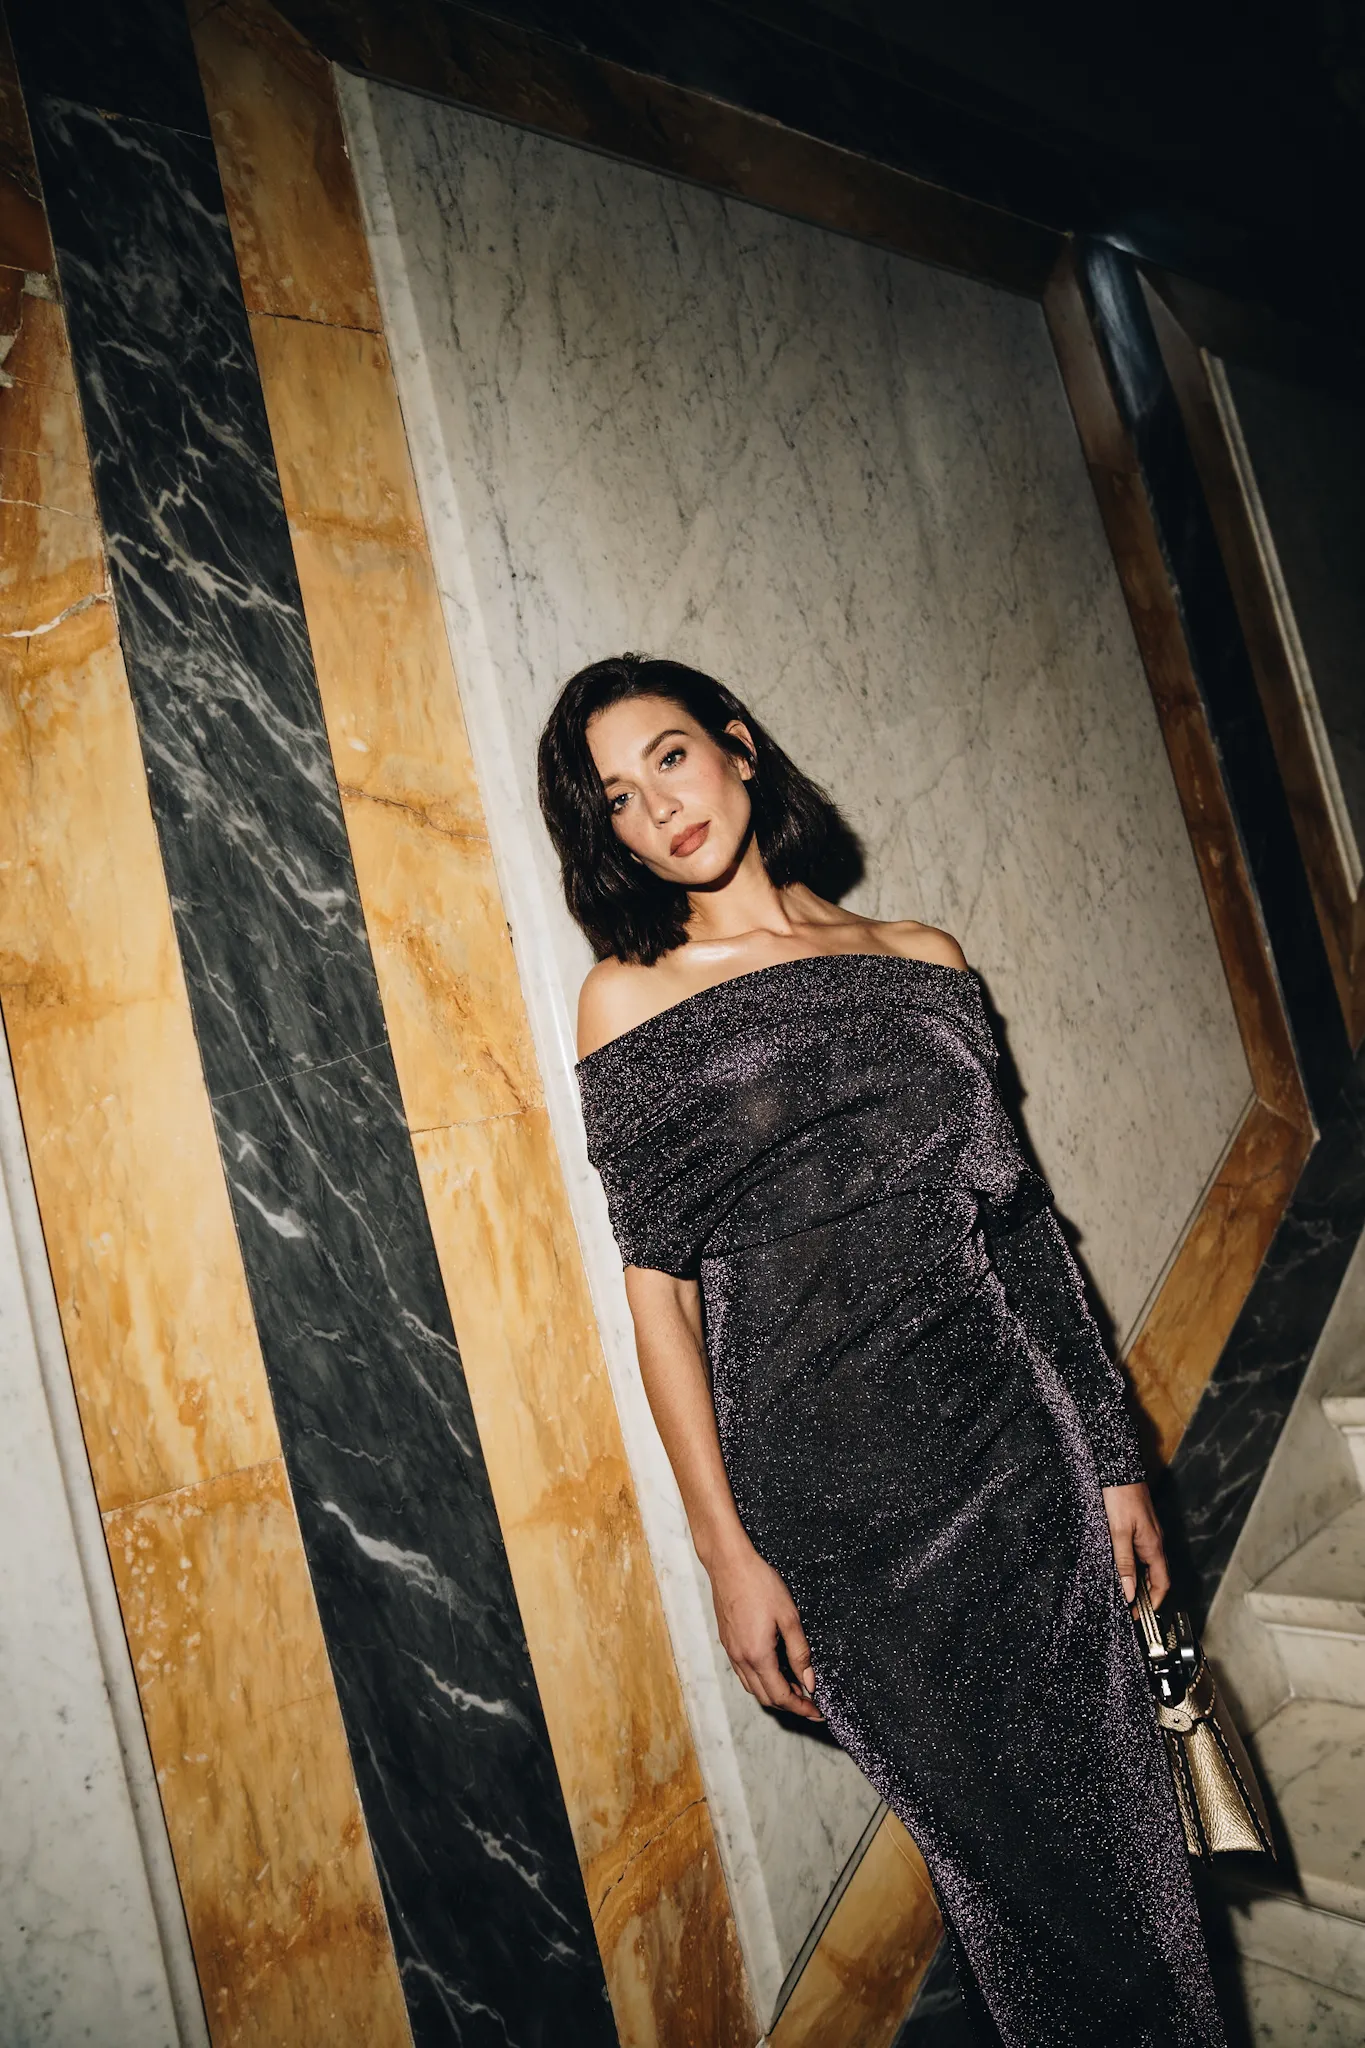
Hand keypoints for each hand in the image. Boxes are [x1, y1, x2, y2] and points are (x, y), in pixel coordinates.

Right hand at [706, 1534, 823, 1720]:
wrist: (729, 1564)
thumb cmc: (759, 1584)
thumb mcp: (789, 1617)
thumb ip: (800, 1653)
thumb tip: (809, 1682)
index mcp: (758, 1655)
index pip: (781, 1696)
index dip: (801, 1708)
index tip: (817, 1713)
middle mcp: (741, 1659)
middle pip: (765, 1697)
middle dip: (789, 1704)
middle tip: (810, 1701)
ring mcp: (732, 1652)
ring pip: (753, 1688)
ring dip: (774, 1694)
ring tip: (795, 1686)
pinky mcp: (728, 1642)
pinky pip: (744, 1674)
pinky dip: (761, 1681)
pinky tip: (774, 1669)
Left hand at [1102, 1481, 1169, 1608]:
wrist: (1118, 1468)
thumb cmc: (1120, 1496)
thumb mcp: (1118, 1532)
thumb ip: (1124, 1563)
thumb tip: (1130, 1593)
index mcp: (1153, 1547)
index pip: (1161, 1584)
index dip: (1153, 1603)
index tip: (1140, 1616)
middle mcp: (1154, 1542)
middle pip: (1155, 1576)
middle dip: (1145, 1595)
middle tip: (1128, 1608)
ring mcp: (1147, 1533)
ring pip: (1147, 1564)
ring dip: (1138, 1580)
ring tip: (1122, 1592)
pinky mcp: (1138, 1525)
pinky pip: (1139, 1552)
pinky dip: (1132, 1565)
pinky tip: (1119, 1566)